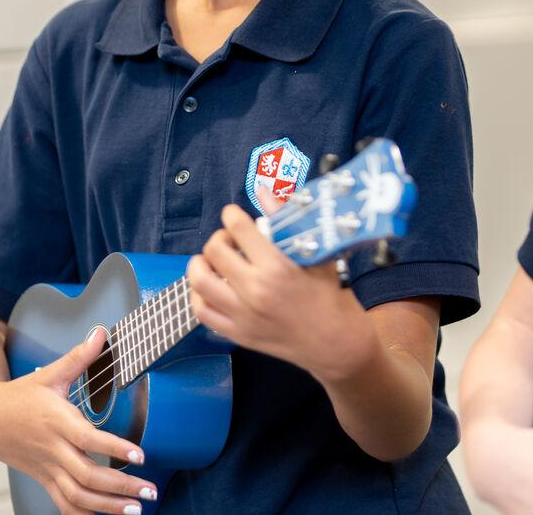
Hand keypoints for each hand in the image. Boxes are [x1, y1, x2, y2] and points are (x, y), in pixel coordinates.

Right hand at [0, 328, 157, 513]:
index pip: (89, 439)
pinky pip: (63, 504)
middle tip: (149, 492)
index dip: (114, 448)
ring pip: (77, 496)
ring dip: (107, 507)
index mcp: (57, 422)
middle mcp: (53, 450)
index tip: (139, 456)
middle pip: (87, 476)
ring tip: (135, 510)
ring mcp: (48, 469)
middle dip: (120, 487)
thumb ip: (79, 357)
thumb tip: (101, 333)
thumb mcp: (50, 374)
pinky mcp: (44, 479)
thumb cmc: (20, 396)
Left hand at [187, 204, 375, 381]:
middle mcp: (255, 290)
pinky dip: (199, 294)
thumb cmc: (327, 294)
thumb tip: (264, 191)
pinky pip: (201, 310)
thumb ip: (285, 220)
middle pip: (214, 251)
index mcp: (277, 267)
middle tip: (230, 239)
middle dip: (219, 237)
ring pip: (199, 281)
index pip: (239, 229)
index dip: (231, 215)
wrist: (333, 341)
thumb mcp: (313, 253)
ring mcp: (242, 315)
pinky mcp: (236, 333)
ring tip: (212, 260)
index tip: (233, 214)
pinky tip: (211, 285)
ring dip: (200, 263)